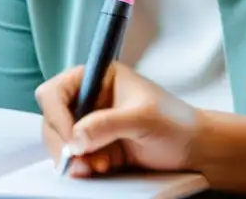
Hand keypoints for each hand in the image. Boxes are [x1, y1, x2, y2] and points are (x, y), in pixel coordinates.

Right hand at [36, 62, 199, 177]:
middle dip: (63, 142)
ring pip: (60, 142)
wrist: (193, 149)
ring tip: (99, 165)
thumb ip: (107, 124)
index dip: (57, 114)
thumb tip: (75, 137)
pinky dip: (81, 167)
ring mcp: (91, 124)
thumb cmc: (176, 122)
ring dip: (73, 158)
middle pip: (52, 119)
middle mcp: (91, 99)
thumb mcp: (143, 118)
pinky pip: (74, 159)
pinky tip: (99, 169)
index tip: (70, 137)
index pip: (57, 90)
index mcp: (100, 77)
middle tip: (79, 159)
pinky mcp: (96, 147)